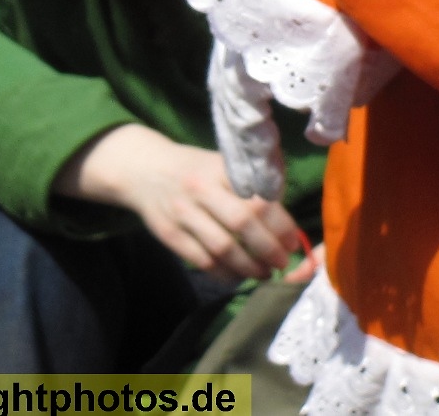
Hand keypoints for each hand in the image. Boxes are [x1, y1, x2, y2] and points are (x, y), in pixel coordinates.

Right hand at [57, 125, 311, 281]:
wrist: (145, 169)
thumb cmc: (198, 168)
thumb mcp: (225, 163)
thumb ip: (253, 181)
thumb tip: (284, 212)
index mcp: (224, 169)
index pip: (259, 198)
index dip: (279, 224)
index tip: (293, 240)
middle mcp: (203, 190)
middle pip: (242, 224)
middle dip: (267, 248)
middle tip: (283, 261)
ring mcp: (184, 214)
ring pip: (221, 247)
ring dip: (247, 266)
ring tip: (264, 273)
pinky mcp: (169, 235)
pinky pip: (200, 260)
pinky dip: (222, 273)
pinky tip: (237, 276)